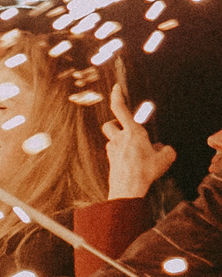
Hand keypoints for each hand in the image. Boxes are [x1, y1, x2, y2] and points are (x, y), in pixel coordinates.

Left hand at [104, 72, 175, 199]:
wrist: (128, 188)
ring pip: (110, 138)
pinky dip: (121, 153)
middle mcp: (119, 138)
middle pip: (109, 124)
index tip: (116, 88)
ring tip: (132, 149)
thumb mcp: (166, 158)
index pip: (119, 109)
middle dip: (116, 124)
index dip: (117, 96)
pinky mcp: (109, 159)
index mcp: (133, 132)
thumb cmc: (145, 171)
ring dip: (118, 140)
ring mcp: (111, 149)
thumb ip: (166, 149)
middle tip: (126, 130)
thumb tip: (161, 148)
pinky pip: (113, 152)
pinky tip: (131, 162)